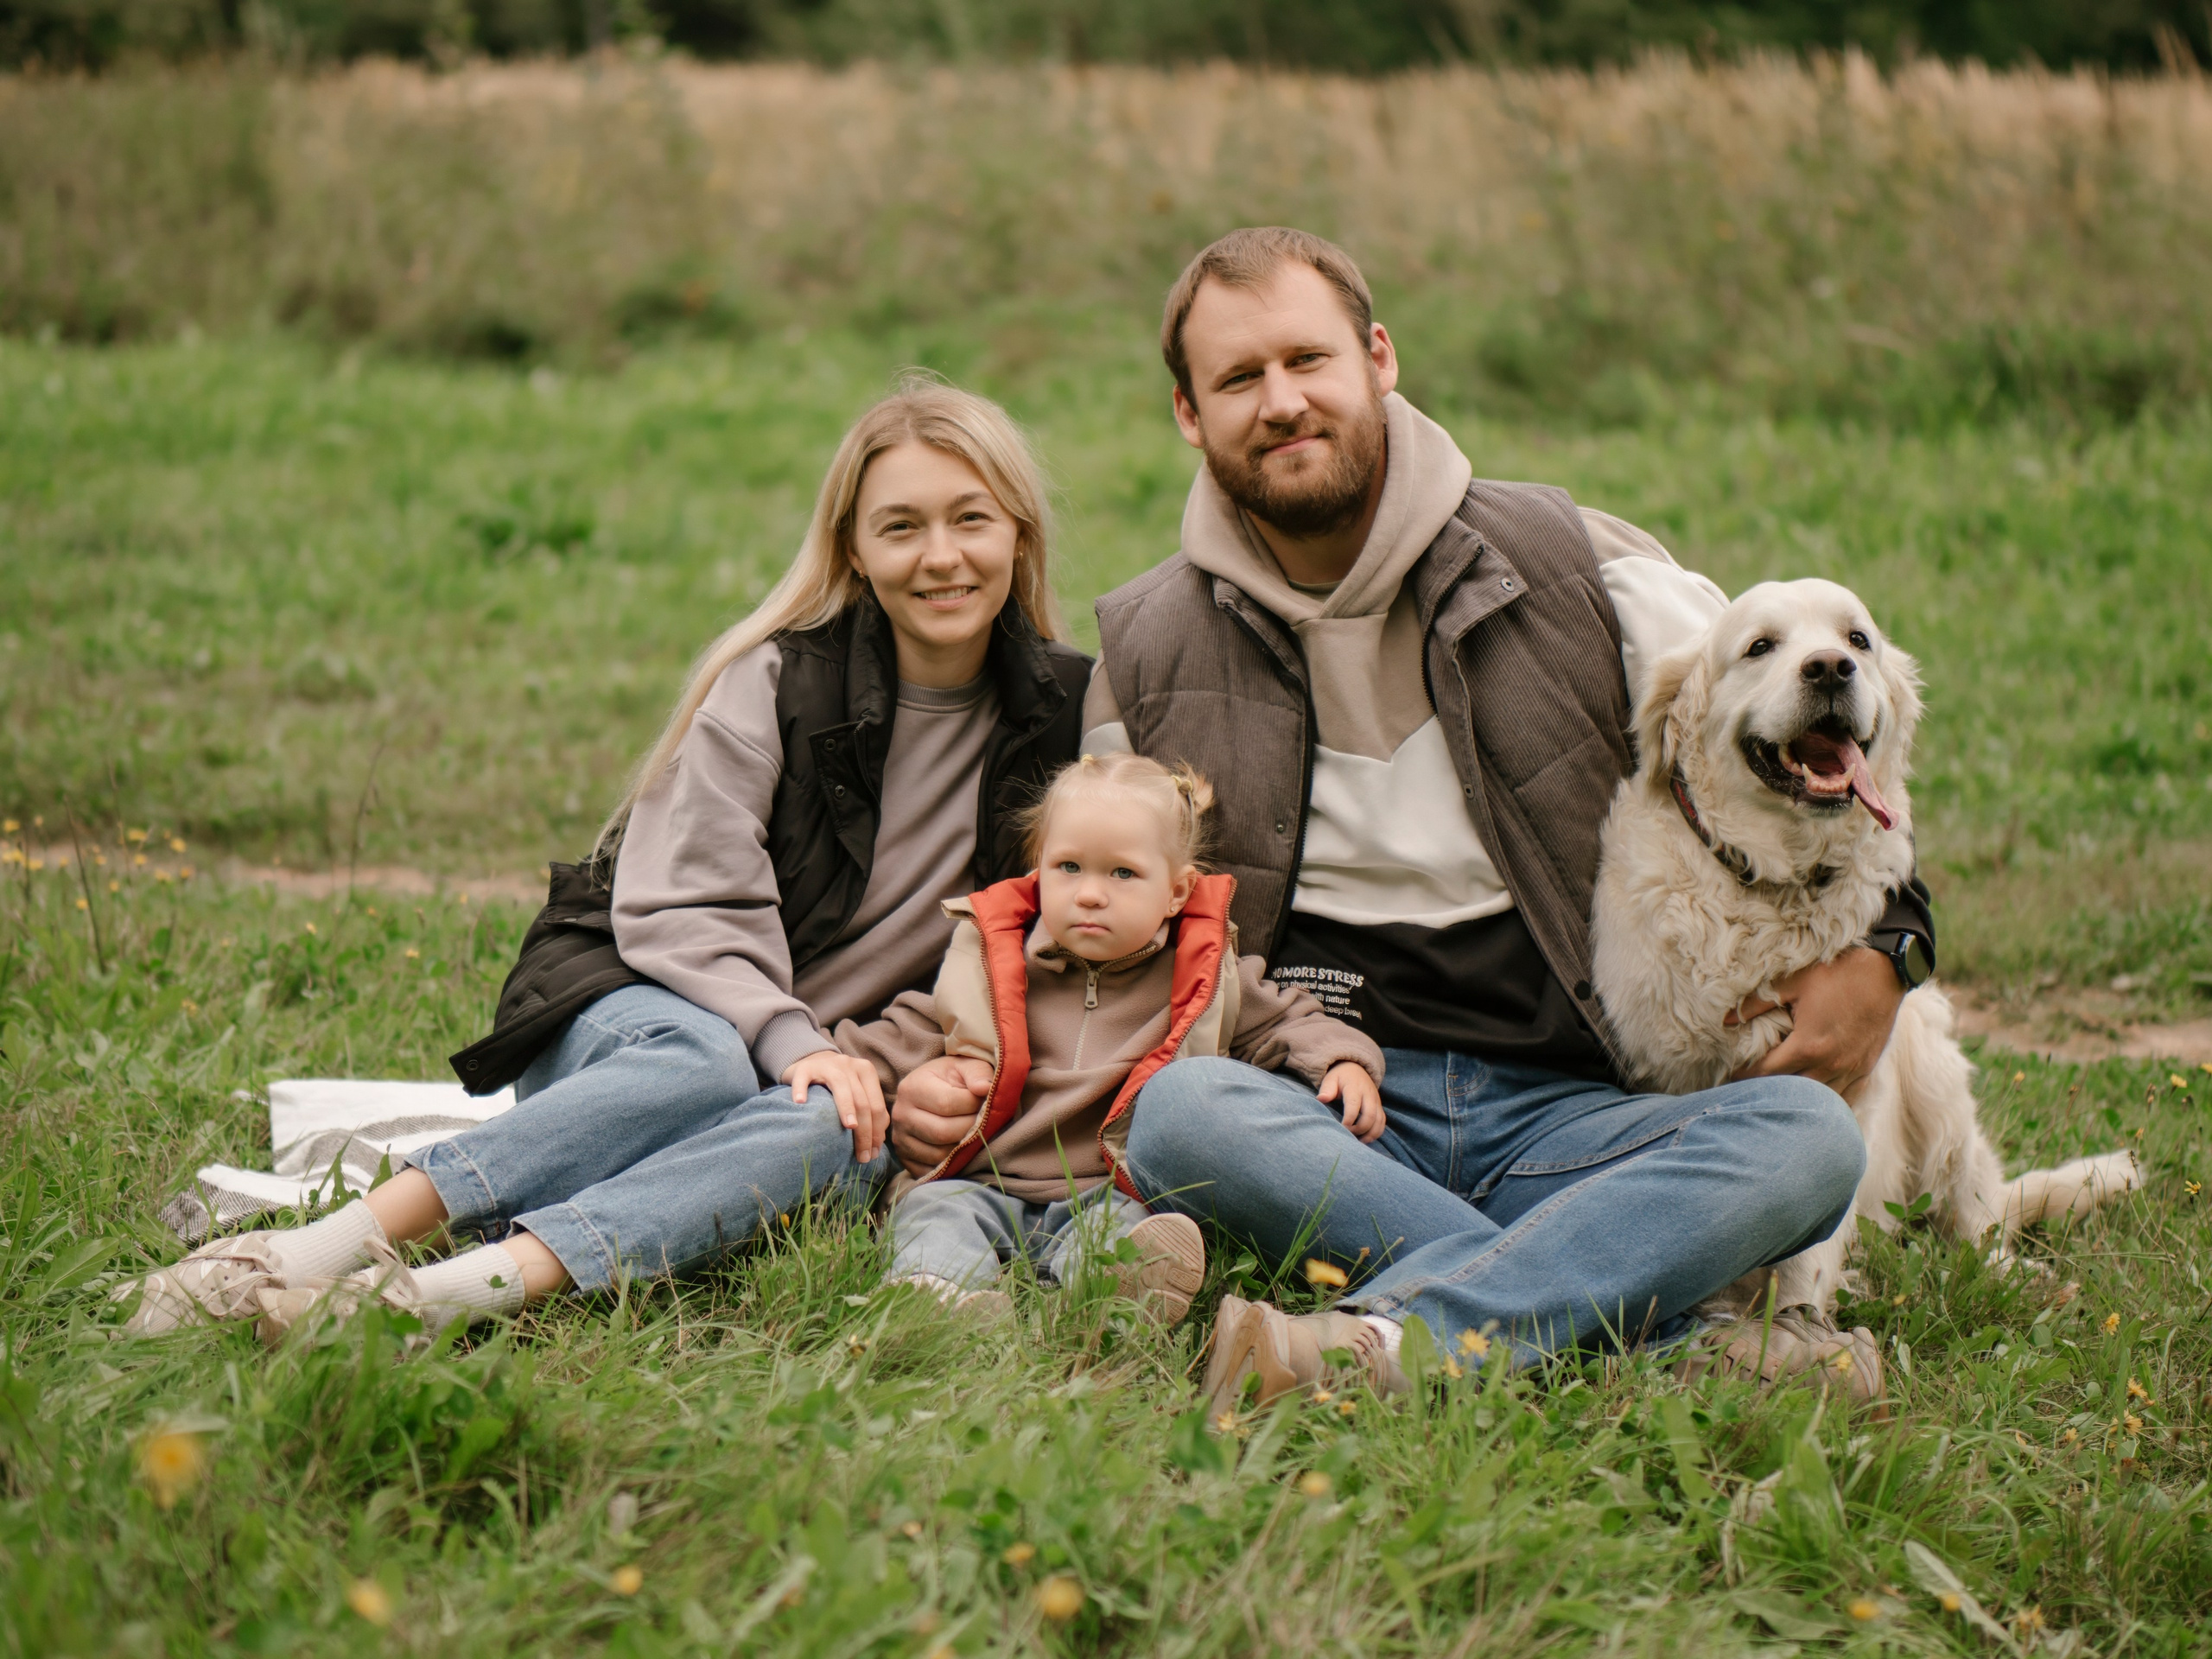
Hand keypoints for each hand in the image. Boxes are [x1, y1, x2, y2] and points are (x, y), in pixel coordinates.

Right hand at [783, 1051, 889, 1163]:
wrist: (812, 1061)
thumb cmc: (837, 1084)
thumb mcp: (856, 1091)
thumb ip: (869, 1108)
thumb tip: (879, 1141)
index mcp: (866, 1072)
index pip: (876, 1105)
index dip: (877, 1131)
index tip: (874, 1154)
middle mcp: (849, 1065)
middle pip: (862, 1100)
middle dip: (865, 1131)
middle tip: (862, 1156)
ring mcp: (827, 1064)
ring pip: (841, 1086)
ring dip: (846, 1108)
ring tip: (849, 1127)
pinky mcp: (805, 1067)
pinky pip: (804, 1078)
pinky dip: (801, 1090)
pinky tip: (801, 1104)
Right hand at [889, 1055, 991, 1176]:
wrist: (932, 1091)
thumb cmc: (953, 1078)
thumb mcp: (966, 1067)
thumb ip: (978, 1074)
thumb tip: (985, 1089)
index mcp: (912, 1087)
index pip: (947, 1103)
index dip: (973, 1105)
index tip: (985, 1101)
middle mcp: (900, 1114)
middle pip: (942, 1132)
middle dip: (971, 1129)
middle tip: (985, 1122)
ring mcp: (900, 1139)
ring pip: (939, 1155)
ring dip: (964, 1148)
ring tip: (973, 1133)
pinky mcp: (905, 1159)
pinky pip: (931, 1171)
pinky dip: (950, 1165)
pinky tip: (961, 1150)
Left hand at [1319, 1062, 1385, 1142]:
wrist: (1356, 1069)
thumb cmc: (1340, 1077)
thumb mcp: (1331, 1079)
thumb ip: (1327, 1089)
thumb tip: (1321, 1099)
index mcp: (1355, 1088)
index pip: (1354, 1105)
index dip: (1348, 1119)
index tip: (1341, 1127)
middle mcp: (1368, 1095)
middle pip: (1370, 1115)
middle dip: (1359, 1129)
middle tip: (1347, 1134)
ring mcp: (1376, 1101)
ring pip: (1378, 1121)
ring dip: (1369, 1134)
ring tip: (1357, 1142)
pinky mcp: (1379, 1107)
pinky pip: (1382, 1122)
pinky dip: (1376, 1133)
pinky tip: (1365, 1139)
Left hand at [1729, 946, 1903, 1099]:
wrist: (1886, 970)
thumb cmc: (1837, 972)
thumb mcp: (1792, 982)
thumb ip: (1755, 1003)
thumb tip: (1725, 1020)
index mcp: (1809, 1045)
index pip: (1767, 1073)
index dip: (1745, 1076)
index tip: (1730, 1077)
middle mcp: (1831, 1064)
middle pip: (1791, 1093)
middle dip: (1767, 1091)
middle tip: (1748, 1088)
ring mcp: (1852, 1070)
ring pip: (1818, 1101)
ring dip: (1797, 1100)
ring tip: (1777, 1095)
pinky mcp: (1866, 1069)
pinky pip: (1844, 1098)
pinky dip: (1826, 1102)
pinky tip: (1813, 1101)